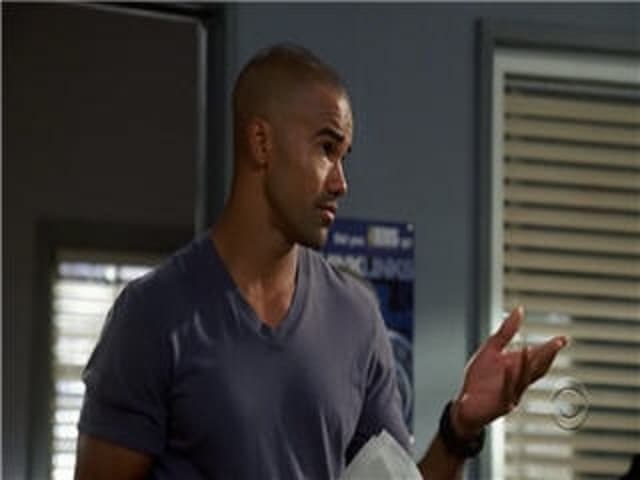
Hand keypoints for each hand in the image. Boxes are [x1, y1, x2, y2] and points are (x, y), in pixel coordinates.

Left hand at [451, 306, 566, 437]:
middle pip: (536, 368)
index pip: (538, 357)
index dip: (551, 349)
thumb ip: (506, 332)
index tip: (563, 339)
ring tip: (527, 349)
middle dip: (547, 356)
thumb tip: (520, 310)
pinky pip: (505, 390)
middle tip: (558, 343)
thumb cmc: (480, 378)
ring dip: (525, 365)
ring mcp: (511, 394)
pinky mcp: (499, 404)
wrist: (465, 404)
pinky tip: (507, 367)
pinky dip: (507, 379)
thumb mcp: (491, 349)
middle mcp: (519, 382)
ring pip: (522, 379)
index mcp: (517, 368)